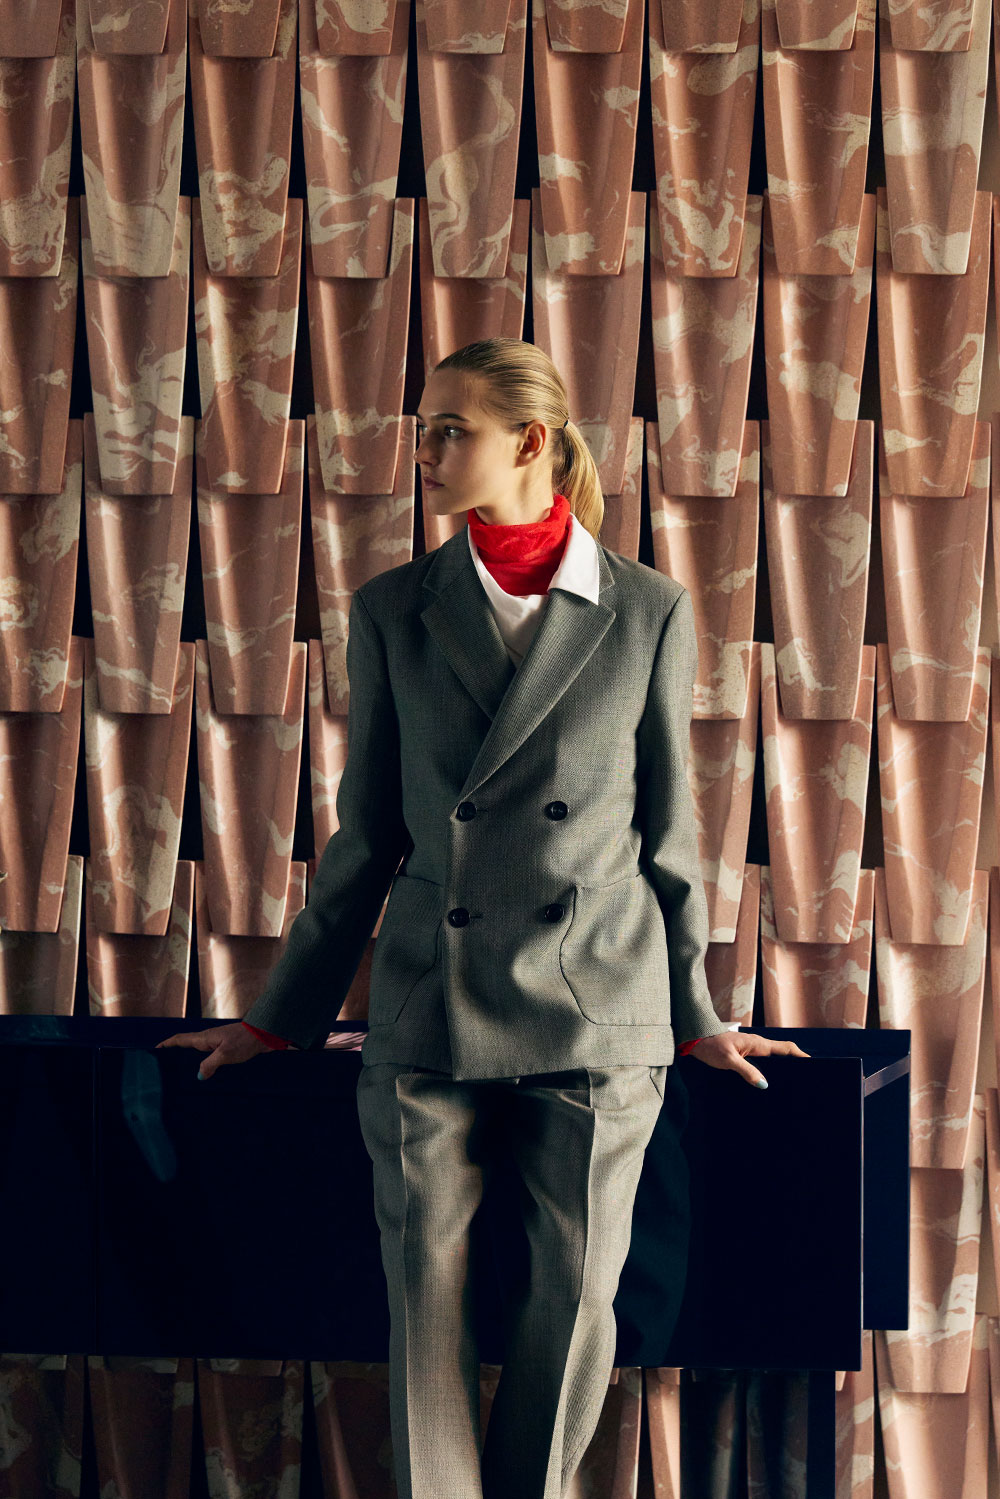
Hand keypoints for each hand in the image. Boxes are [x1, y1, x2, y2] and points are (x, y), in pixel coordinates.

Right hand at [155, 1022, 266, 1080]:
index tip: (154, 1050)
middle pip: (187, 1047)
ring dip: (191, 1062)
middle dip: (176, 1055)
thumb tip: (198, 1076)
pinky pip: (212, 1058)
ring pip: (200, 1054)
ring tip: (183, 1077)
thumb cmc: (245, 1040)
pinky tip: (208, 1077)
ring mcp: (219, 1045)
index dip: (166, 1044)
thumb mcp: (225, 1054)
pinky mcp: (229, 1050)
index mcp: (205, 1038)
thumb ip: (210, 1064)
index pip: (180, 1040)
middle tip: (165, 1068)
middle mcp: (210, 1040)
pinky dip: (206, 1066)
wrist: (266, 1034)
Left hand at [688, 1031, 809, 1087]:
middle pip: (783, 1055)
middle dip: (796, 1065)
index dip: (802, 1056)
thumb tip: (764, 1085)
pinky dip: (770, 1072)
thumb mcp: (729, 1060)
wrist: (695, 1040)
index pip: (787, 1048)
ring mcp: (752, 1051)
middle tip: (806, 1081)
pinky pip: (763, 1064)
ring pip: (773, 1060)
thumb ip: (747, 1071)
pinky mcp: (744, 1057)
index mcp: (759, 1044)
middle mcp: (758, 1046)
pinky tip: (767, 1085)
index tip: (814, 1067)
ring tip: (791, 1086)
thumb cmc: (711, 1046)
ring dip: (783, 1069)